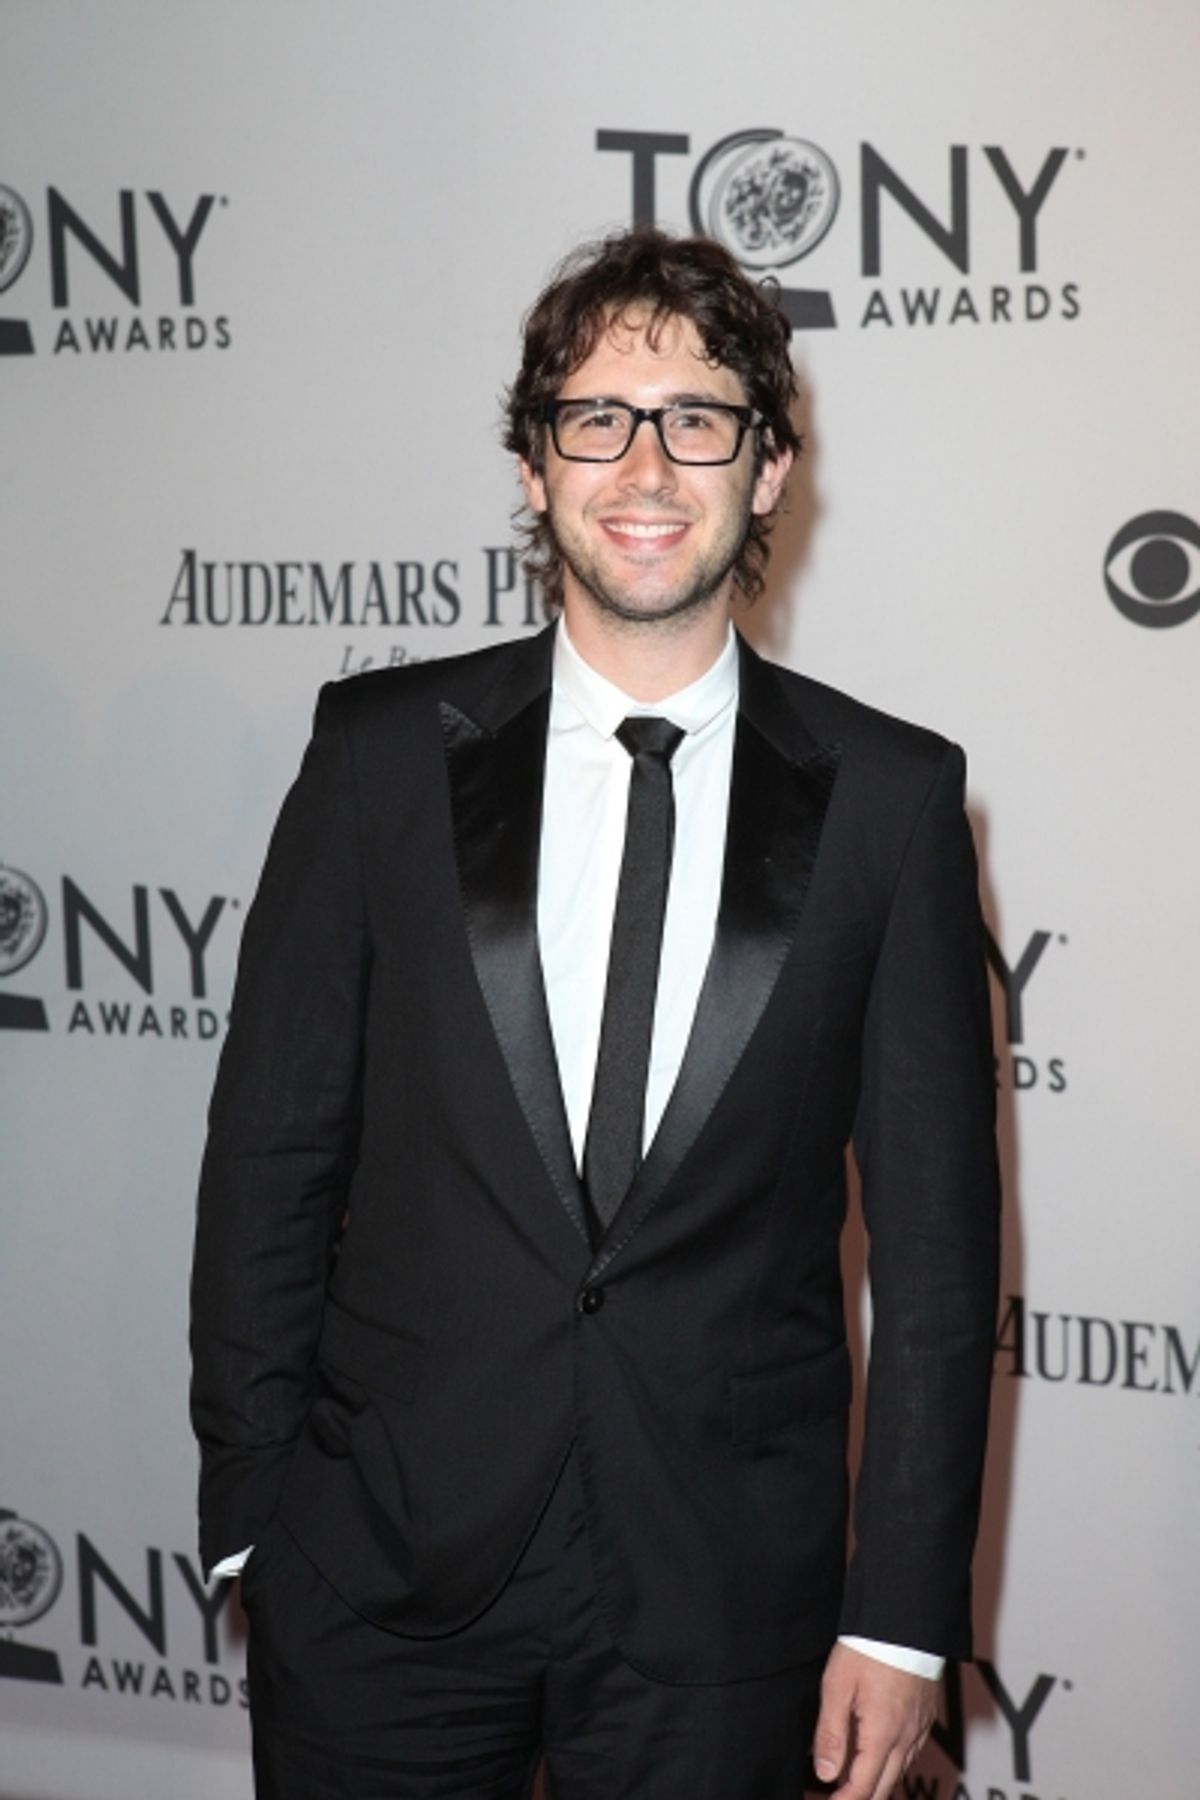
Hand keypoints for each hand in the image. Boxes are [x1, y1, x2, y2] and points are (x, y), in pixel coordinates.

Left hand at [812, 1642, 937, 1797]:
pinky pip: (910, 1753)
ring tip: (850, 1781)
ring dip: (875, 1783)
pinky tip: (877, 1757)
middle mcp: (906, 1738)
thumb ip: (830, 1733)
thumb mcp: (838, 1687)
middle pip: (883, 1787)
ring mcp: (919, 1728)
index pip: (862, 1788)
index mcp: (882, 1735)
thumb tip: (825, 1774)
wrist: (906, 1620)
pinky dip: (891, 1764)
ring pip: (898, 1771)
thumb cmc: (869, 1648)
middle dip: (860, 1798)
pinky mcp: (926, 1717)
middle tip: (837, 1798)